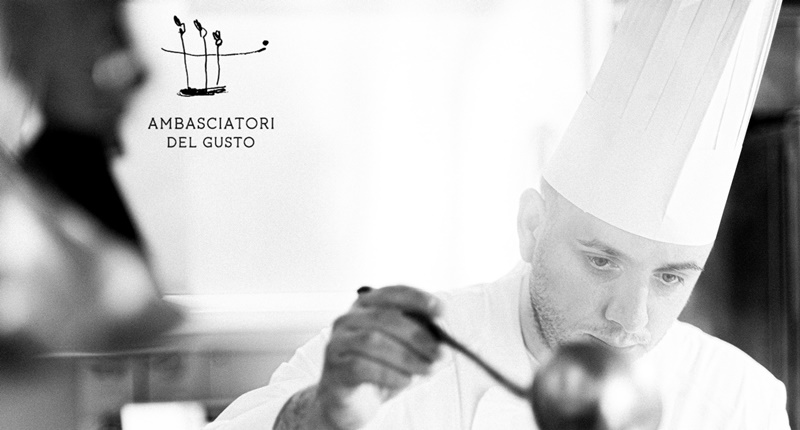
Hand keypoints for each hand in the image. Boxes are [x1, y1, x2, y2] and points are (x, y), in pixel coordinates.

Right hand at [317, 285, 441, 428]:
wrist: (350, 402)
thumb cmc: (378, 370)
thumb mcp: (403, 350)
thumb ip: (420, 339)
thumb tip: (443, 337)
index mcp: (367, 306)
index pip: (392, 293)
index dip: (417, 299)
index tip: (441, 311)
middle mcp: (348, 319)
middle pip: (384, 318)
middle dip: (417, 335)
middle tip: (439, 352)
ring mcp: (338, 342)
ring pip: (373, 341)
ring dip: (406, 357)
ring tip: (427, 370)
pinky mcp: (334, 367)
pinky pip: (361, 367)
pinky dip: (389, 374)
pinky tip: (405, 381)